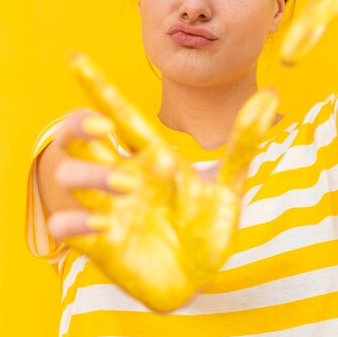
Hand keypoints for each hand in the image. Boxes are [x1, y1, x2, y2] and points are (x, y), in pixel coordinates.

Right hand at [48, 52, 277, 311]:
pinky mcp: (99, 243)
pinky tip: (102, 223)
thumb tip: (272, 92)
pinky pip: (65, 224)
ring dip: (90, 173)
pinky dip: (74, 219)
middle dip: (81, 125)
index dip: (98, 86)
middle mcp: (122, 176)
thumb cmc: (207, 225)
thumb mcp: (228, 183)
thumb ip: (244, 140)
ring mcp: (107, 208)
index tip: (77, 56)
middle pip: (78, 136)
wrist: (198, 279)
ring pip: (69, 174)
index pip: (120, 114)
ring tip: (127, 186)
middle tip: (106, 130)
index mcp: (149, 156)